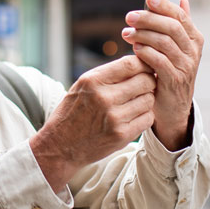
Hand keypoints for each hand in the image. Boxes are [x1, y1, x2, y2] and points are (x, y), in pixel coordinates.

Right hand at [30, 55, 155, 192]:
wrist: (60, 146)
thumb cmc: (73, 112)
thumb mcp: (83, 86)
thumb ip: (108, 74)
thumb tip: (139, 63)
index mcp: (93, 81)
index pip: (131, 64)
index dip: (143, 64)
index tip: (144, 69)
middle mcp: (104, 97)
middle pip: (145, 81)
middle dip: (148, 81)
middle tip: (145, 86)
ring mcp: (114, 118)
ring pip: (149, 100)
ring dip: (146, 99)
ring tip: (136, 102)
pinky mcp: (121, 135)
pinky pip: (148, 119)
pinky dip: (144, 116)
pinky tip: (134, 116)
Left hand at [121, 0, 203, 149]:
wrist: (173, 108)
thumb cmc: (171, 72)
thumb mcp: (178, 47)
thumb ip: (179, 24)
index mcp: (194, 39)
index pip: (181, 16)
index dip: (165, 5)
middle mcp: (193, 52)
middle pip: (172, 27)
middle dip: (149, 19)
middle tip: (130, 17)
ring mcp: (186, 67)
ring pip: (164, 43)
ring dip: (143, 35)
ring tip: (127, 33)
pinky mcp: (174, 81)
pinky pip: (159, 62)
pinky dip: (146, 53)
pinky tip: (135, 49)